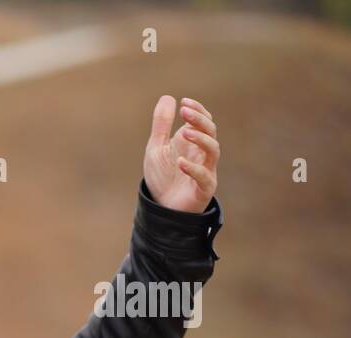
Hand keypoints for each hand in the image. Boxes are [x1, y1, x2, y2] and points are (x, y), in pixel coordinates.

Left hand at [143, 95, 219, 213]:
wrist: (162, 207)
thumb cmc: (162, 176)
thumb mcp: (156, 148)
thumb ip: (161, 125)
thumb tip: (168, 97)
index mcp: (193, 142)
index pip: (204, 121)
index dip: (197, 110)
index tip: (184, 103)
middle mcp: (203, 154)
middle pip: (211, 131)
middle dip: (200, 120)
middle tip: (185, 113)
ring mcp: (206, 170)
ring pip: (213, 150)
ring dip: (201, 139)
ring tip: (184, 133)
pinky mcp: (204, 188)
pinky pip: (204, 176)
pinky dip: (193, 168)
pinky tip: (180, 162)